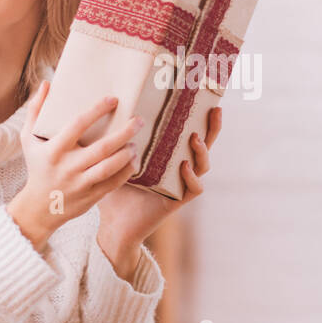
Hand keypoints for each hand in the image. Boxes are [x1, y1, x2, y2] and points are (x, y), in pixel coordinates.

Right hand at [7, 82, 143, 250]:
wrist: (39, 207)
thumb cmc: (37, 166)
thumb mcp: (28, 139)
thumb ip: (36, 110)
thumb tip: (47, 83)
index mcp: (54, 149)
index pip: (78, 124)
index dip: (97, 110)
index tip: (113, 99)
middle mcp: (68, 166)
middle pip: (101, 147)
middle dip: (124, 133)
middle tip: (138, 120)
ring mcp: (80, 183)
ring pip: (110, 167)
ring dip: (127, 154)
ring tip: (135, 143)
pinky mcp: (91, 196)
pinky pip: (114, 183)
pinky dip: (127, 171)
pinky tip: (134, 160)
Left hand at [97, 106, 221, 253]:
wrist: (113, 224)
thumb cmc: (113, 188)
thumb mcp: (116, 158)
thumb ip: (118, 139)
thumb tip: (105, 108)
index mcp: (167, 155)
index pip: (187, 132)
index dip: (200, 117)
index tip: (205, 98)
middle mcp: (179, 168)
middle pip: (204, 145)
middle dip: (212, 128)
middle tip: (216, 110)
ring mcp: (181, 184)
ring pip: (203, 165)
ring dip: (202, 151)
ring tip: (194, 138)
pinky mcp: (177, 200)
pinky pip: (194, 188)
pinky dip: (191, 177)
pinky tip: (183, 166)